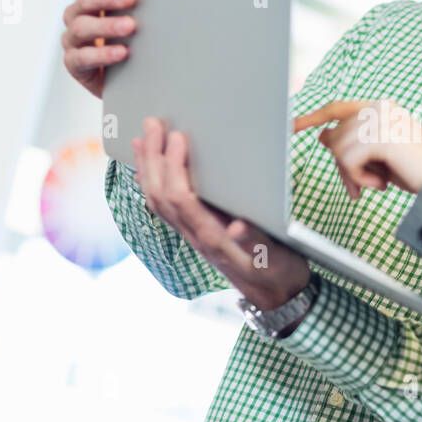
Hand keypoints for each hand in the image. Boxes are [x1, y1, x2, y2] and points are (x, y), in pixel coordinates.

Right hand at [61, 0, 136, 98]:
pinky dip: (102, 54)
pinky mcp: (75, 65)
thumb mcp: (133, 7)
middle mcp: (78, 14)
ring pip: (82, 27)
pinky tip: (122, 52)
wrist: (134, 76)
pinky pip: (82, 58)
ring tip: (130, 26)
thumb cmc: (132, 36)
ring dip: (107, 25)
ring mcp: (74, 39)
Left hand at [131, 116, 311, 310]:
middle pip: (161, 196)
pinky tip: (150, 170)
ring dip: (148, 168)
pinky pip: (164, 208)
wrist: (275, 296)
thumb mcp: (275, 257)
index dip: (175, 167)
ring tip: (143, 140)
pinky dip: (153, 183)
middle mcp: (196, 236)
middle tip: (152, 125)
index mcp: (213, 238)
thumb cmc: (278, 272)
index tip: (178, 137)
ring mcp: (192, 236)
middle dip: (153, 159)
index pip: (182, 198)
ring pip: (157, 201)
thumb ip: (256, 242)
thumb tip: (237, 228)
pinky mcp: (196, 233)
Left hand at [293, 99, 421, 197]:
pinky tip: (380, 185)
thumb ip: (355, 143)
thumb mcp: (380, 156)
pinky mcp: (380, 136)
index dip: (313, 117)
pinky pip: (347, 160)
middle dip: (341, 166)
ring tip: (374, 186)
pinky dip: (358, 179)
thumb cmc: (417, 171)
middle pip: (335, 135)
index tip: (291, 125)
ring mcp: (380, 120)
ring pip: (338, 149)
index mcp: (382, 107)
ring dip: (351, 175)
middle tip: (357, 189)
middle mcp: (380, 108)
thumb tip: (323, 135)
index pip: (338, 108)